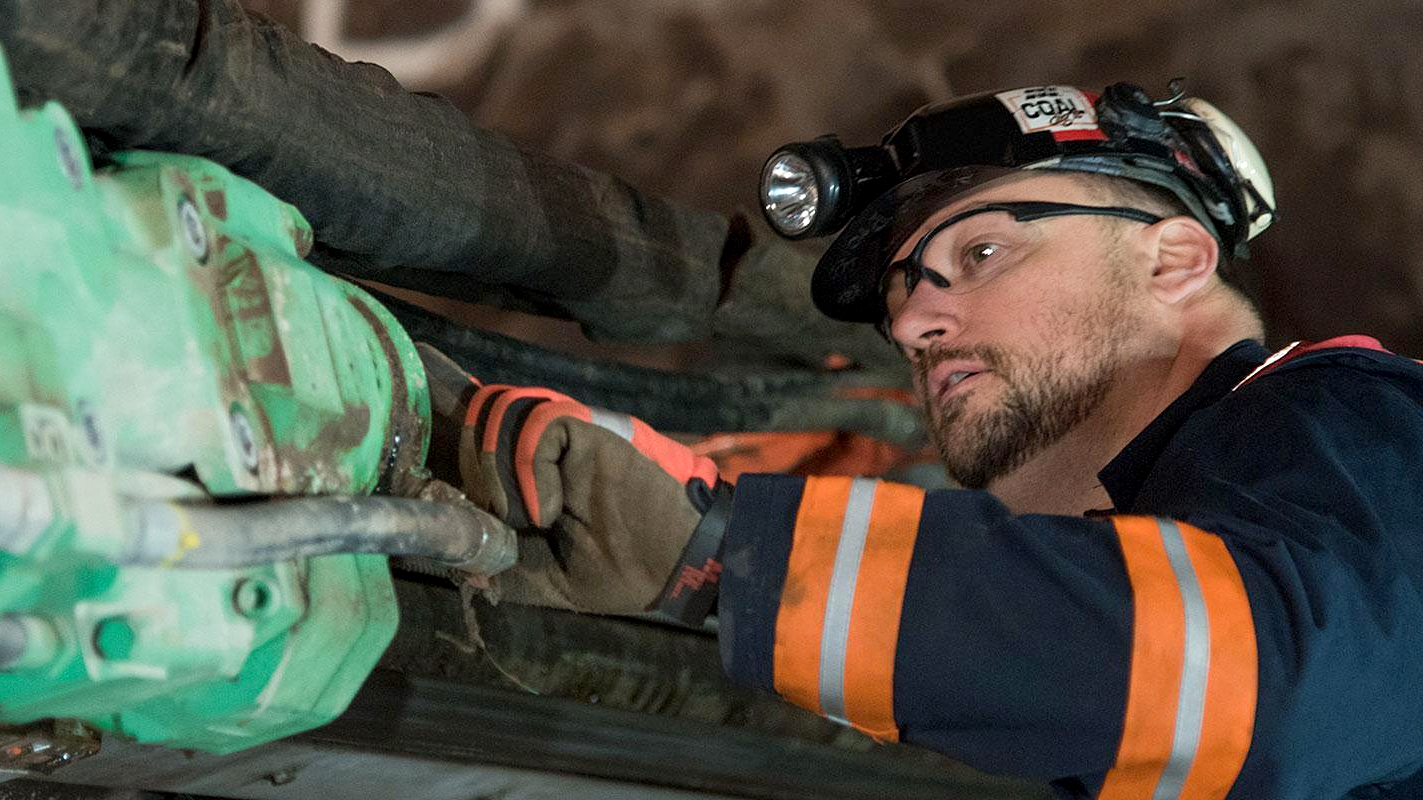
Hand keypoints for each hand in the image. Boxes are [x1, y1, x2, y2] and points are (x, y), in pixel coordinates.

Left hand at [418, 344, 729, 618]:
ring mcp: (559, 437)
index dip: (436, 418)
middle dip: (457, 454)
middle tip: (478, 508)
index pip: (468, 438)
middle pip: (472, 416)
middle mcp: (534, 449)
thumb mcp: (545, 578)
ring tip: (528, 516)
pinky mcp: (585, 430)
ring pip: (497, 415)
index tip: (403, 408)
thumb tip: (445, 559)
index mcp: (523, 479)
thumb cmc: (622, 569)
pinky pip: (536, 428)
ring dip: (496, 471)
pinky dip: (532, 470)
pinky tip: (552, 507)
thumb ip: (499, 563)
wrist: (677, 562)